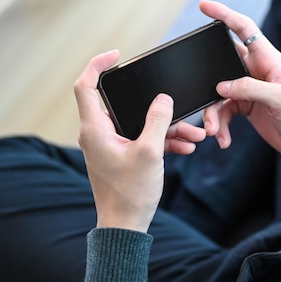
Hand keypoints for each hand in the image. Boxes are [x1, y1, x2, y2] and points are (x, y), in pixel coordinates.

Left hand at [74, 50, 205, 232]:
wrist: (125, 226)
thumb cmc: (130, 193)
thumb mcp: (150, 152)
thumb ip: (158, 121)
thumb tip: (164, 99)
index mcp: (95, 129)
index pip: (86, 86)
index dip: (98, 65)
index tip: (117, 55)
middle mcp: (99, 134)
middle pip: (125, 105)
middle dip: (156, 107)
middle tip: (174, 103)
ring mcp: (111, 145)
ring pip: (140, 124)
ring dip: (167, 128)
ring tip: (194, 135)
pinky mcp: (122, 156)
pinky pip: (143, 139)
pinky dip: (163, 141)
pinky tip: (186, 147)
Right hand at [200, 1, 280, 164]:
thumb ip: (251, 88)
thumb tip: (221, 87)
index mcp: (269, 60)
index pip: (244, 29)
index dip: (224, 15)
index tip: (204, 6)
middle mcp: (257, 71)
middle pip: (222, 64)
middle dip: (207, 80)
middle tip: (198, 93)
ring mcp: (249, 89)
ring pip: (219, 93)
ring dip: (212, 113)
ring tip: (212, 130)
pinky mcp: (246, 107)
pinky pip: (224, 111)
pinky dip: (220, 125)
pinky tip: (222, 140)